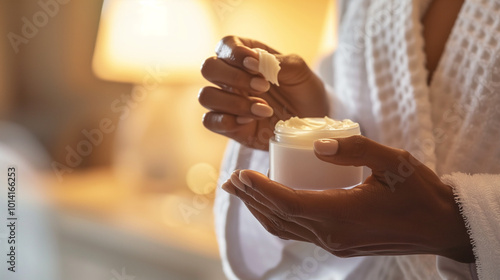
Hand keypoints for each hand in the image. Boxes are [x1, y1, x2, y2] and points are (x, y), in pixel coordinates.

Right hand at [199, 36, 327, 149]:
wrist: (311, 123)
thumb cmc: (304, 91)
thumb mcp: (299, 72)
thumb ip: (278, 63)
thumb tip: (253, 62)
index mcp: (246, 57)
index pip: (225, 45)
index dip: (235, 53)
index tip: (255, 65)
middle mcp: (231, 77)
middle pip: (209, 67)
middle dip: (233, 77)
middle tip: (264, 87)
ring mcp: (227, 102)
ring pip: (206, 96)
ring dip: (234, 102)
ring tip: (264, 109)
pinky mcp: (229, 126)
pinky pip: (210, 121)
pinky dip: (227, 121)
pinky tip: (251, 121)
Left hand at [221, 135, 474, 262]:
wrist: (442, 227)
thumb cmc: (421, 192)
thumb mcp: (393, 162)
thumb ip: (355, 149)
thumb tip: (317, 145)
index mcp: (342, 215)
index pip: (287, 202)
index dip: (260, 189)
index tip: (240, 173)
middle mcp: (332, 235)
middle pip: (279, 217)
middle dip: (252, 199)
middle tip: (230, 182)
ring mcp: (335, 243)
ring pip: (286, 228)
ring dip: (261, 210)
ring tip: (242, 193)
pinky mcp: (340, 244)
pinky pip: (299, 233)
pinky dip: (280, 218)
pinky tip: (274, 205)